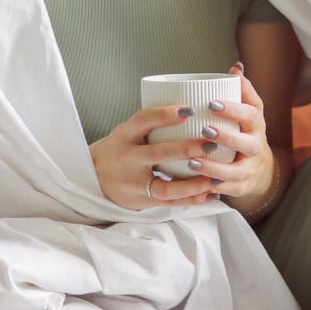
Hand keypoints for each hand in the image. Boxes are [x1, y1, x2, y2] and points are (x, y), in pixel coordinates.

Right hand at [88, 105, 225, 210]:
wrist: (94, 179)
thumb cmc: (121, 149)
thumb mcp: (128, 132)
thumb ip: (153, 123)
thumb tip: (195, 106)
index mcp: (124, 134)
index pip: (143, 120)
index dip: (165, 114)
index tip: (190, 109)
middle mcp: (127, 158)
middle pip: (158, 153)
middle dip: (187, 149)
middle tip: (211, 143)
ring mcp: (133, 182)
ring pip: (166, 186)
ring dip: (194, 183)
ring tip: (216, 177)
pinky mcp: (141, 200)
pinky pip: (170, 202)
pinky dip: (192, 199)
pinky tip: (210, 194)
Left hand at [191, 65, 277, 213]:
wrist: (258, 169)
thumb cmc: (243, 132)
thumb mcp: (247, 111)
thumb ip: (241, 90)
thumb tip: (235, 68)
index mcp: (256, 124)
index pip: (251, 113)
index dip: (234, 109)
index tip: (212, 103)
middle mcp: (256, 146)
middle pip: (247, 143)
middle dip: (227, 138)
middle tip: (204, 130)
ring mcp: (250, 168)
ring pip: (236, 171)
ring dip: (214, 167)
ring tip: (192, 162)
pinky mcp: (241, 187)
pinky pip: (227, 190)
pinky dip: (212, 187)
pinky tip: (195, 183)